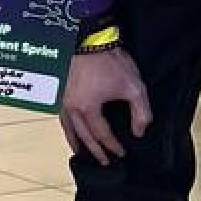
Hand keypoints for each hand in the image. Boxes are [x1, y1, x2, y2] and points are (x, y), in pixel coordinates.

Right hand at [59, 45, 150, 162]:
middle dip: (96, 151)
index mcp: (87, 109)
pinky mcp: (60, 92)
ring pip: (68, 129)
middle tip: (105, 162)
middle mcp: (71, 109)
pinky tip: (71, 129)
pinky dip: (68, 128)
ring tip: (82, 153)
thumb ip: (140, 113)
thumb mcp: (133, 87)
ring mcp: (62, 101)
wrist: (89, 38)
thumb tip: (139, 131)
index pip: (102, 135)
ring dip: (77, 143)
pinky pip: (62, 117)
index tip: (122, 153)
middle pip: (83, 137)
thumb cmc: (109, 61)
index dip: (113, 146)